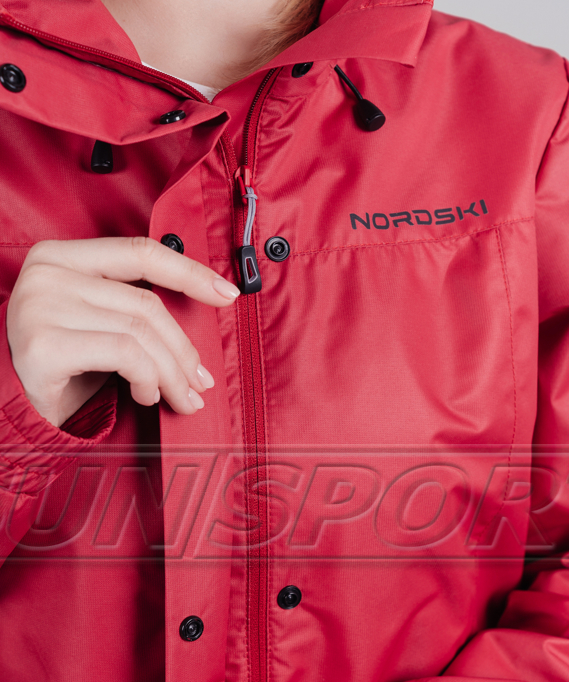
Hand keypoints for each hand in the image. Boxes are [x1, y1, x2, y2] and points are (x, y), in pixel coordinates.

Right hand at [6, 237, 239, 426]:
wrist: (5, 400)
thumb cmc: (59, 361)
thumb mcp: (96, 321)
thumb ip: (134, 308)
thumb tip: (204, 318)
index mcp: (62, 256)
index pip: (141, 252)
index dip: (190, 272)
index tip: (227, 293)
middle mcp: (49, 272)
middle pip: (147, 304)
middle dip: (184, 349)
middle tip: (201, 381)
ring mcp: (42, 305)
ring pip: (141, 332)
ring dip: (172, 372)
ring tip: (179, 396)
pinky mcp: (44, 344)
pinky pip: (125, 355)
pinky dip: (148, 378)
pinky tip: (147, 396)